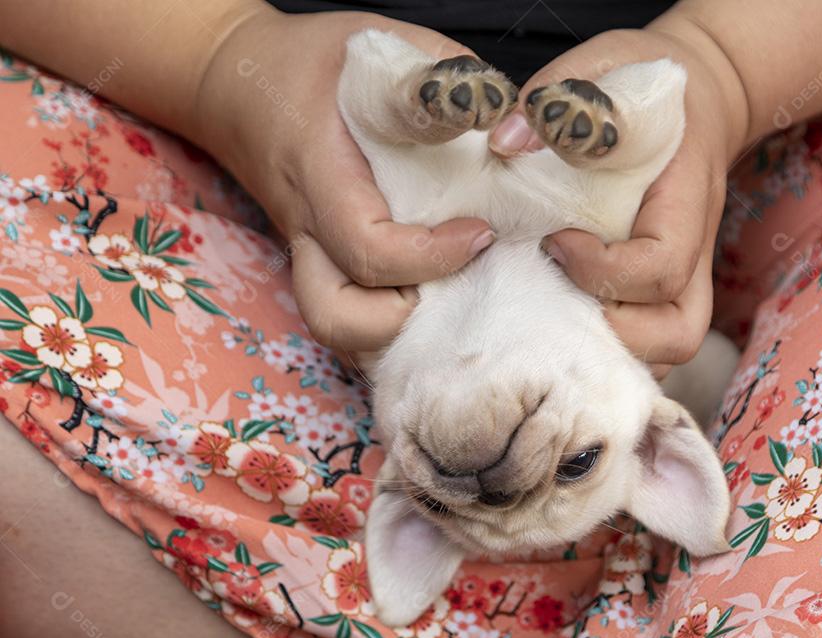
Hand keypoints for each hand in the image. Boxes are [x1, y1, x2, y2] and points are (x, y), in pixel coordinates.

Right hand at [194, 8, 494, 355]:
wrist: (237, 82)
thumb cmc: (314, 64)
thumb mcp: (378, 46)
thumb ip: (442, 76)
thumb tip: (507, 117)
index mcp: (319, 174)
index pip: (368, 248)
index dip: (432, 256)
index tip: (481, 232)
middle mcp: (307, 229)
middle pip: (337, 318)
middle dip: (405, 318)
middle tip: (457, 274)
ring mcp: (307, 255)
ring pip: (335, 331)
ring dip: (392, 330)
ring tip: (442, 289)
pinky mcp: (318, 266)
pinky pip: (345, 321)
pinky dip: (384, 326)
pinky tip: (426, 292)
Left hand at [488, 18, 748, 375]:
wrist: (697, 93)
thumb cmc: (646, 83)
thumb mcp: (605, 65)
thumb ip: (561, 94)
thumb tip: (504, 144)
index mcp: (686, 201)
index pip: (660, 267)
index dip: (603, 270)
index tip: (553, 239)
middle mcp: (694, 252)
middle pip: (677, 332)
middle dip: (610, 332)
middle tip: (552, 294)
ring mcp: (683, 278)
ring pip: (666, 350)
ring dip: (609, 351)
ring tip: (550, 317)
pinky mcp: (661, 290)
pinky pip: (648, 345)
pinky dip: (608, 350)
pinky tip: (558, 324)